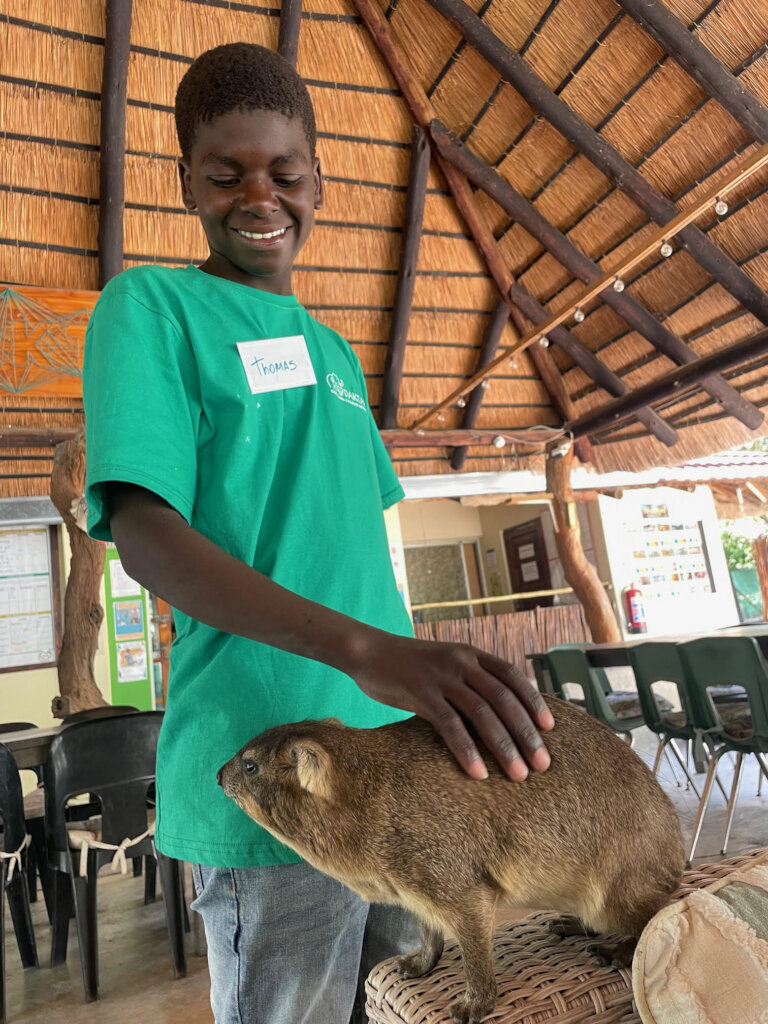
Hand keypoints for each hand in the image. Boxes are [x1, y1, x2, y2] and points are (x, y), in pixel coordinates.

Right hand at [345, 632, 553, 781]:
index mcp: (471, 654)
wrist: (369, 652)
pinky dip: (467, 750)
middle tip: (543, 764)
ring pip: (482, 714)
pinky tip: (478, 772)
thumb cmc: (410, 665)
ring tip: (518, 774)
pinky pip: (450, 725)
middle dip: (526, 733)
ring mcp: (442, 677)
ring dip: (504, 746)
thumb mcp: (446, 664)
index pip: (512, 676)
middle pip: (503, 699)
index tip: (550, 728)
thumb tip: (498, 714)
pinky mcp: (421, 694)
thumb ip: (469, 681)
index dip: (533, 701)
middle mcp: (462, 662)